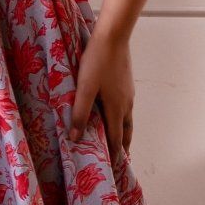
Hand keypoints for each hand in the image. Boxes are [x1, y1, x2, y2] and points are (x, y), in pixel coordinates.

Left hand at [68, 26, 134, 167]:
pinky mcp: (126, 82)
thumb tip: (76, 138)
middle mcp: (126, 103)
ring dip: (124, 132)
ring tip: (121, 140)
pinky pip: (126, 106)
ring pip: (127, 118)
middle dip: (124, 146)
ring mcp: (128, 92)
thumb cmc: (97, 61)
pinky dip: (122, 117)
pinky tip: (114, 111)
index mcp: (117, 108)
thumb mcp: (85, 88)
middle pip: (127, 131)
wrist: (113, 36)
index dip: (115, 154)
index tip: (114, 168)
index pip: (117, 138)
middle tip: (121, 160)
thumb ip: (80, 113)